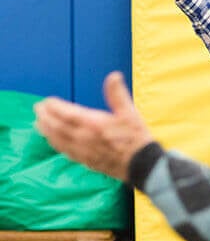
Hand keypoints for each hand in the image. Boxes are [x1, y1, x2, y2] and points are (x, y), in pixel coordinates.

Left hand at [34, 72, 153, 181]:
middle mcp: (83, 137)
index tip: (47, 100)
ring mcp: (82, 150)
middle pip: (56, 125)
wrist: (142, 164)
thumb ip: (117, 94)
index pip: (65, 112)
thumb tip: (113, 76)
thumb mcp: (130, 113)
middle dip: (45, 116)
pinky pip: (64, 150)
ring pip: (57, 139)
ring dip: (45, 130)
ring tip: (38, 123)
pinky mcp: (85, 160)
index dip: (53, 106)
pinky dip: (54, 143)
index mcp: (93, 123)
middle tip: (38, 109)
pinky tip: (52, 140)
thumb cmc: (137, 138)